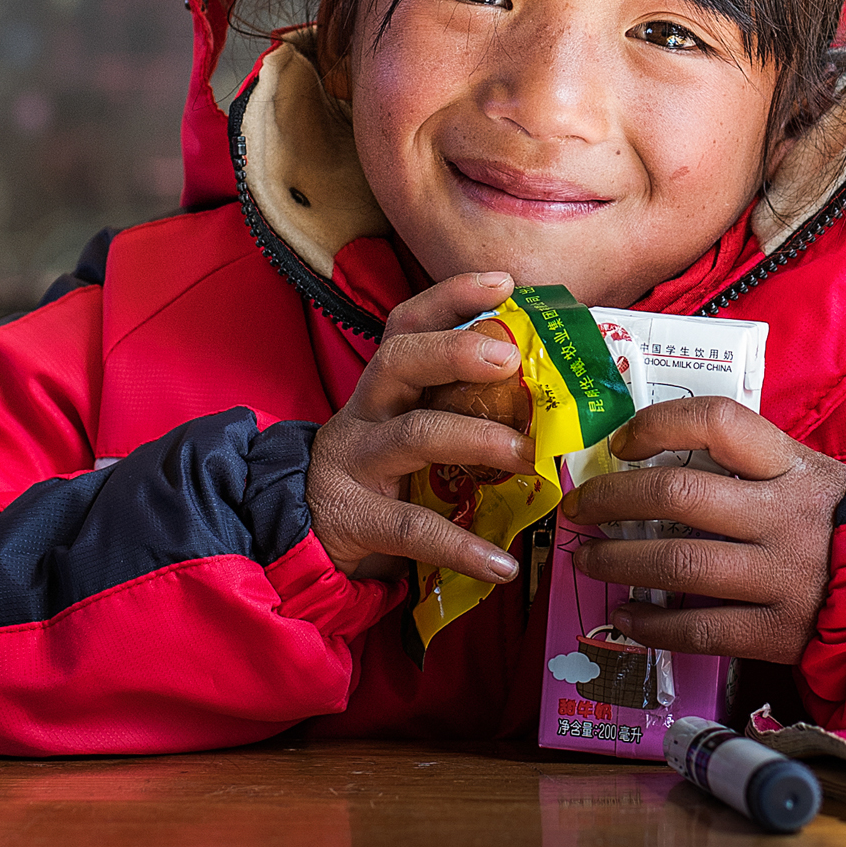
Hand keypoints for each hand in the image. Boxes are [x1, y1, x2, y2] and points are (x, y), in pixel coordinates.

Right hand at [306, 271, 530, 584]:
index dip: (452, 296)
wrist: (300, 541)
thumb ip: (453, 408)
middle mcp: (365, 412)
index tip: (503, 283)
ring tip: (528, 456)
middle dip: (455, 350)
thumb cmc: (377, 478)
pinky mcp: (355, 518)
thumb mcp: (404, 430)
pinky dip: (462, 546)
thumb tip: (545, 394)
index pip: (408, 324)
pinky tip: (502, 563)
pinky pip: (413, 528)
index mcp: (383, 387)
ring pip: (414, 435)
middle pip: (398, 360)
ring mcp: (356, 463)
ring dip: (477, 440)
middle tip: (510, 359)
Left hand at [560, 398, 845, 664]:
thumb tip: (655, 454)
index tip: (622, 441)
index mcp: (792, 465)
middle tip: (581, 506)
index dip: (660, 424)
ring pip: (680, 564)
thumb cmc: (835, 523)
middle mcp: (785, 516)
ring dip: (619, 562)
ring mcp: (783, 576)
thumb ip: (748, 462)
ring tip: (589, 559)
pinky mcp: (780, 631)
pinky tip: (625, 616)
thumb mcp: (807, 474)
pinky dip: (652, 624)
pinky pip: (700, 628)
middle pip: (680, 494)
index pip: (719, 421)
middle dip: (614, 498)